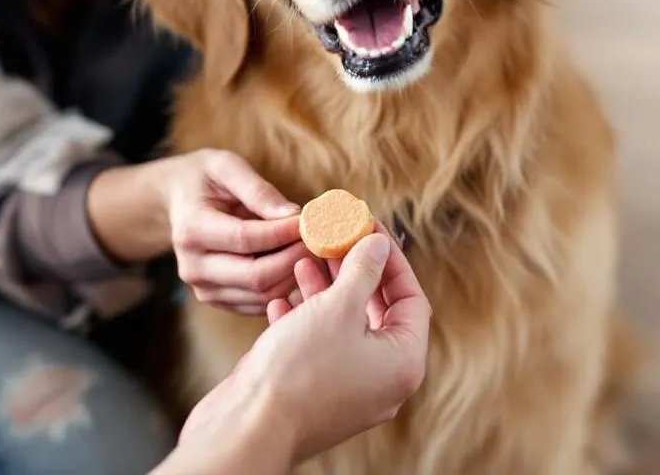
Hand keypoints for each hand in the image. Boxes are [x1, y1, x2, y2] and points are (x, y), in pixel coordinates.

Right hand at [161, 149, 311, 315]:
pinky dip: (286, 289)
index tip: (310, 222)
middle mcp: (193, 266)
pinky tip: (302, 266)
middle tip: (321, 240)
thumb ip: (258, 190)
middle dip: (295, 258)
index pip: (245, 238)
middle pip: (255, 276)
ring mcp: (204, 288)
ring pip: (262, 295)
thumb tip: (293, 215)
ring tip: (315, 252)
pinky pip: (260, 304)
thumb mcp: (227, 167)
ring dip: (296, 276)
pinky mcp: (218, 300)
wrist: (179, 202)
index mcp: (191, 229)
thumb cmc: (206, 179)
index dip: (283, 233)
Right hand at [164, 228, 431, 473]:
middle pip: (379, 312)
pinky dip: (305, 320)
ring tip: (304, 261)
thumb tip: (379, 245)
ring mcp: (349, 390)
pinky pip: (320, 348)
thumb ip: (363, 271)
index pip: (412, 299)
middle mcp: (383, 381)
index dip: (392, 261)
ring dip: (326, 292)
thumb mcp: (337, 307)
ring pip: (345, 328)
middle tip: (337, 242)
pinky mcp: (315, 394)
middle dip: (355, 274)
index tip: (370, 231)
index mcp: (403, 364)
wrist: (247, 428)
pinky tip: (281, 299)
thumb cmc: (297, 372)